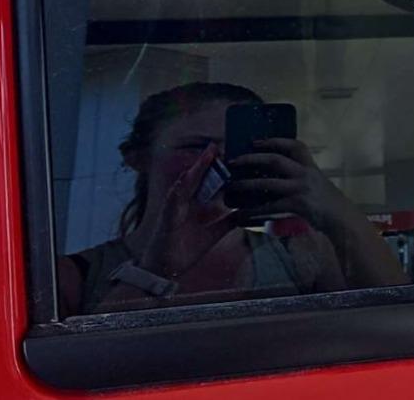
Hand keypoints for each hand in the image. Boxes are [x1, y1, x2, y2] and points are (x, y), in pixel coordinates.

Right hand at [138, 144, 236, 277]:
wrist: (166, 271)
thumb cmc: (186, 250)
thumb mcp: (214, 233)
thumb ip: (229, 221)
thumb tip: (248, 213)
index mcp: (197, 203)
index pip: (210, 180)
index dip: (220, 166)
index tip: (234, 152)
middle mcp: (186, 201)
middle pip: (200, 176)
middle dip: (210, 160)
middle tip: (222, 143)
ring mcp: (176, 206)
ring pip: (188, 181)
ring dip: (198, 167)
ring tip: (208, 153)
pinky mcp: (167, 216)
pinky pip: (173, 199)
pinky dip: (179, 188)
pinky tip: (186, 178)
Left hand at [225, 138, 351, 232]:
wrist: (341, 218)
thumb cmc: (329, 202)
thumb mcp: (317, 183)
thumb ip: (301, 178)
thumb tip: (279, 179)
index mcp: (310, 166)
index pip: (294, 145)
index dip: (274, 141)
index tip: (256, 141)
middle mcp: (305, 173)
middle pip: (275, 160)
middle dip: (252, 158)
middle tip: (235, 160)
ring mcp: (300, 188)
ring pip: (268, 182)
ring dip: (247, 184)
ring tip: (232, 187)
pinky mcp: (297, 204)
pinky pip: (271, 206)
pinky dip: (254, 211)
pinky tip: (242, 214)